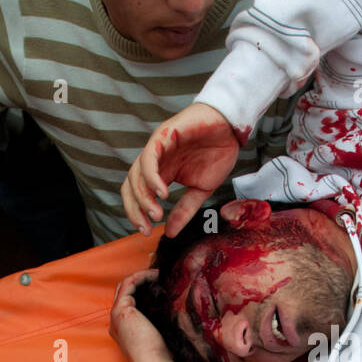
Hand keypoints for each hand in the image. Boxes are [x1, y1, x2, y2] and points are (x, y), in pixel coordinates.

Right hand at [110, 269, 172, 361]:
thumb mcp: (158, 335)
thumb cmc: (159, 356)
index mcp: (123, 328)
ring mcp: (116, 314)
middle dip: (140, 281)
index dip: (141, 290)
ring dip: (141, 276)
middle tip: (158, 275)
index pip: (128, 302)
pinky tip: (155, 275)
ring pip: (125, 286)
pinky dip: (141, 276)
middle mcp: (116, 320)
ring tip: (158, 273)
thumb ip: (157, 322)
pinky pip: (129, 284)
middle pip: (124, 292)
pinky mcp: (122, 310)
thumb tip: (173, 308)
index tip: (159, 284)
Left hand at [123, 102, 240, 237]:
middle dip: (134, 209)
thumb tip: (170, 232)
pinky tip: (162, 193)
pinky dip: (151, 177)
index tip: (147, 231)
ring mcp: (157, 148)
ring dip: (143, 196)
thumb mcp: (201, 190)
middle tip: (146, 227)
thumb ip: (184, 210)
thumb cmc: (217, 153)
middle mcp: (155, 161)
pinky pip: (149, 158)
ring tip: (156, 213)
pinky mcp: (163, 135)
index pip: (139, 195)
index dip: (138, 214)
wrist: (230, 128)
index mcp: (162, 174)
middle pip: (131, 186)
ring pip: (136, 174)